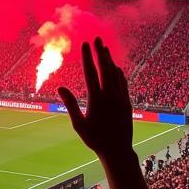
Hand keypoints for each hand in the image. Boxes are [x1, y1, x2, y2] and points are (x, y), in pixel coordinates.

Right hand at [58, 38, 132, 159]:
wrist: (118, 150)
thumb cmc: (95, 139)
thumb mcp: (78, 124)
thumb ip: (70, 104)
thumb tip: (60, 87)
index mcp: (96, 99)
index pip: (90, 73)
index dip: (87, 57)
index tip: (84, 44)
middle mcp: (110, 96)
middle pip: (105, 69)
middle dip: (100, 52)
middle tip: (96, 39)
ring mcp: (120, 98)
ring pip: (115, 74)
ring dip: (109, 60)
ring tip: (105, 48)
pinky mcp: (127, 103)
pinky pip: (123, 84)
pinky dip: (119, 73)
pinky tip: (116, 68)